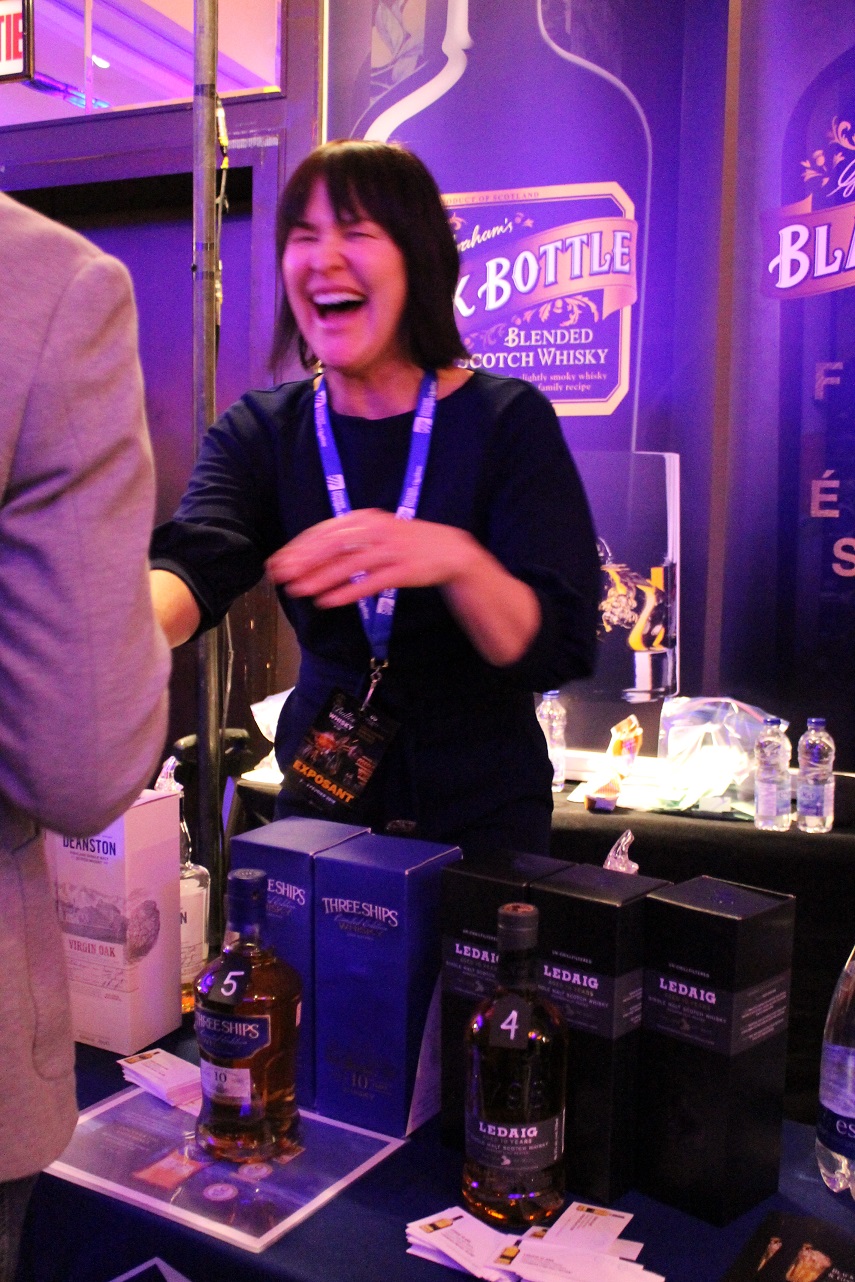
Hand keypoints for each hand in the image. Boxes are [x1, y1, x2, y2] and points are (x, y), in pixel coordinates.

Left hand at [265, 509, 479, 607]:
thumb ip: (347, 539)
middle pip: (332, 546)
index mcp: (365, 519)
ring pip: (349, 565)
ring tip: (299, 591)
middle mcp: (376, 530)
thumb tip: (309, 553)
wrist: (449, 549)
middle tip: (280, 576)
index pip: (324, 532)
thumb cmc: (405, 543)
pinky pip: (370, 583)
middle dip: (303, 562)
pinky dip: (347, 592)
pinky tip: (328, 602)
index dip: (299, 547)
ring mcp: (391, 550)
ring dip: (320, 578)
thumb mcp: (375, 532)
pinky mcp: (404, 570)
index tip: (278, 561)